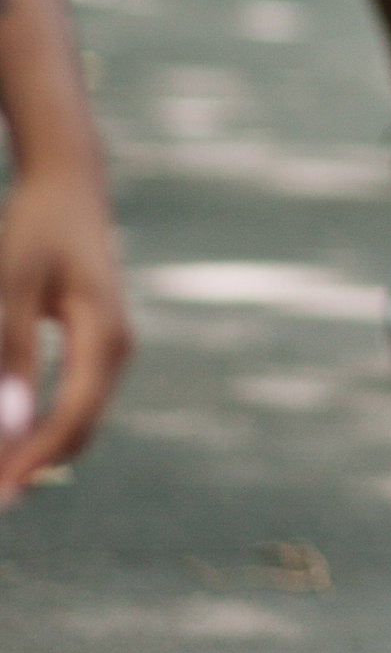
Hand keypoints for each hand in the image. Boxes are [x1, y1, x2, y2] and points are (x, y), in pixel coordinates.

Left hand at [0, 153, 130, 506]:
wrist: (70, 187)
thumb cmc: (35, 230)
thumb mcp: (13, 286)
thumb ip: (11, 356)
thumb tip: (8, 429)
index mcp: (104, 335)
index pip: (71, 416)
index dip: (32, 460)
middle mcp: (117, 349)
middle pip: (80, 428)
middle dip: (34, 465)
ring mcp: (112, 349)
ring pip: (79, 419)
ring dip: (38, 449)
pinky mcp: (98, 347)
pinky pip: (75, 401)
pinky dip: (43, 424)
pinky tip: (12, 438)